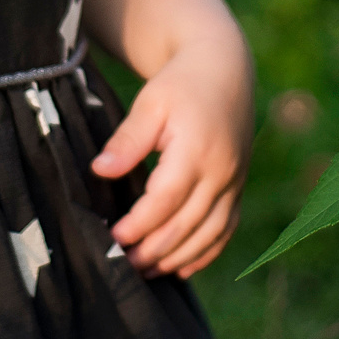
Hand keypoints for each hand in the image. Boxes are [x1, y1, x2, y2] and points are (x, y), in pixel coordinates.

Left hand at [92, 35, 253, 277]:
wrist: (224, 68)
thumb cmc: (180, 83)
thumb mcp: (150, 102)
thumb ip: (127, 140)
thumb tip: (100, 171)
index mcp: (197, 149)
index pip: (166, 200)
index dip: (139, 224)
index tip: (113, 238)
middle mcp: (221, 171)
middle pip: (188, 224)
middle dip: (154, 250)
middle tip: (123, 265)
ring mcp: (234, 181)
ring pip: (210, 234)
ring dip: (179, 258)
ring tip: (147, 271)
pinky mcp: (238, 186)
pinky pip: (226, 229)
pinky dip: (206, 253)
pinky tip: (182, 267)